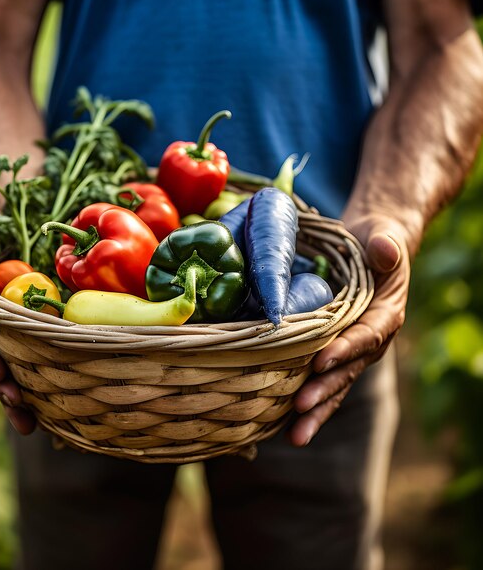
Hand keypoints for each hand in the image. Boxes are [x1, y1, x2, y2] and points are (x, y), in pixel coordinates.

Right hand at [0, 210, 35, 433]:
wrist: (15, 220)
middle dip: (3, 386)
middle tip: (19, 409)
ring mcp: (10, 327)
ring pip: (14, 365)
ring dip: (22, 394)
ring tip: (35, 423)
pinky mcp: (33, 326)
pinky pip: (38, 353)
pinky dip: (47, 377)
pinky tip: (61, 403)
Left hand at [288, 213, 409, 445]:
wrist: (368, 249)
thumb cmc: (376, 241)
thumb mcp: (385, 238)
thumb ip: (387, 246)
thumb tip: (384, 250)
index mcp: (385, 314)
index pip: (367, 335)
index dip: (347, 349)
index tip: (322, 361)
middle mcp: (370, 339)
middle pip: (348, 369)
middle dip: (325, 390)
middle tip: (301, 408)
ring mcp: (351, 350)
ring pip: (334, 384)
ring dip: (316, 409)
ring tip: (295, 435)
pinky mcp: (333, 351)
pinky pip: (321, 379)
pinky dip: (307, 401)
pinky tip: (285, 424)